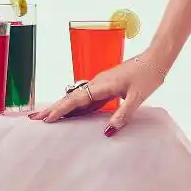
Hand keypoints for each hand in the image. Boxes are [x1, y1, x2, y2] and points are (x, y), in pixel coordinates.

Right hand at [29, 52, 166, 136]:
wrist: (156, 58)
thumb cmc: (148, 75)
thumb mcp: (138, 97)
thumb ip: (123, 114)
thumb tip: (108, 132)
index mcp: (102, 85)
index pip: (77, 100)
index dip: (61, 110)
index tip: (46, 118)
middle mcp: (98, 83)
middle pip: (71, 98)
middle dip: (53, 108)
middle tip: (35, 118)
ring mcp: (101, 84)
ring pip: (78, 98)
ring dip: (63, 107)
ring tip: (47, 117)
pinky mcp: (107, 86)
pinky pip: (88, 99)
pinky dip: (77, 107)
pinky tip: (73, 115)